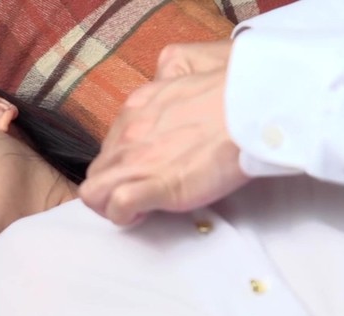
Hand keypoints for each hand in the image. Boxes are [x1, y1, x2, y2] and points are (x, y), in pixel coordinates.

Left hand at [80, 40, 248, 225]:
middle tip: (137, 195)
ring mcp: (137, 161)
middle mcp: (129, 134)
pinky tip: (143, 216)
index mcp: (137, 108)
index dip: (121, 164)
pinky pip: (118, 206)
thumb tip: (168, 85)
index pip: (110, 145)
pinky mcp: (154, 185)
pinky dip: (124, 216)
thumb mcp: (187, 71)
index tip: (140, 171)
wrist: (249, 109)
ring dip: (110, 205)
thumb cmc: (230, 96)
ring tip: (137, 210)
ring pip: (93, 192)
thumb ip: (168, 82)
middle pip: (97, 171)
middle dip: (110, 188)